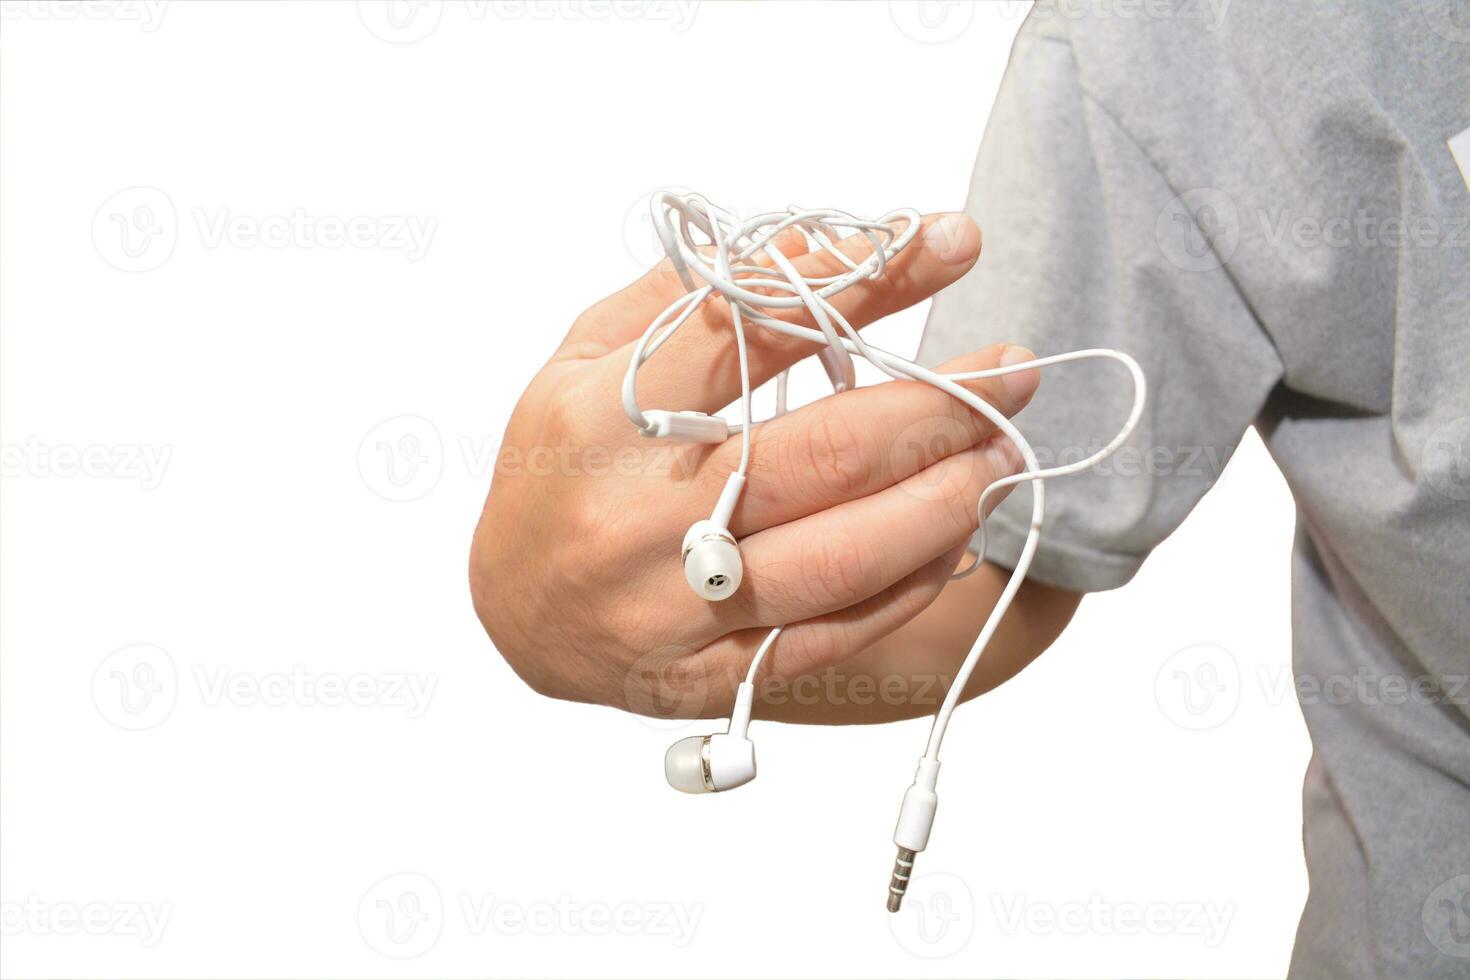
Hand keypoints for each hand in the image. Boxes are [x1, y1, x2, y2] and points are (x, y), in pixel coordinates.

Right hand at [469, 213, 1039, 718]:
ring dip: (941, 502)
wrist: (514, 609)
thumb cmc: (559, 466)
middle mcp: (636, 520)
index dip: (866, 283)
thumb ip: (688, 297)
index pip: (751, 333)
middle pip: (817, 456)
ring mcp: (673, 609)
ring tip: (999, 456)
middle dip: (936, 408)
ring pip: (839, 558)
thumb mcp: (586, 357)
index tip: (950, 241)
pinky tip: (950, 539)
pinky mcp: (710, 676)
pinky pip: (830, 636)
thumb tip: (815, 244)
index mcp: (598, 422)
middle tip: (1011, 374)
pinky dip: (906, 585)